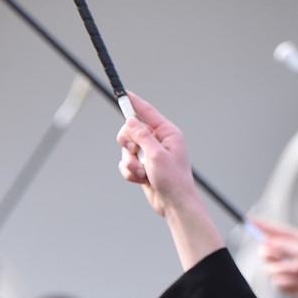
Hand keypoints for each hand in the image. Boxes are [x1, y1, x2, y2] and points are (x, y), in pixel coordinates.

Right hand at [117, 93, 225, 271]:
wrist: (174, 204)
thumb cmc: (172, 179)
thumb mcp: (156, 155)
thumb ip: (142, 136)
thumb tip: (130, 121)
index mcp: (167, 133)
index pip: (147, 112)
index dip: (134, 103)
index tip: (123, 93)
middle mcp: (158, 141)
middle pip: (130, 130)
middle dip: (128, 143)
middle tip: (133, 151)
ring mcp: (149, 154)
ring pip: (126, 150)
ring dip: (130, 163)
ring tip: (142, 173)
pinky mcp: (142, 166)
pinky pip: (126, 163)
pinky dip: (130, 172)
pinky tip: (141, 180)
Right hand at [252, 218, 297, 297]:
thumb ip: (281, 244)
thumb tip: (264, 241)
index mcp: (296, 241)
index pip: (274, 230)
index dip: (260, 225)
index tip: (248, 219)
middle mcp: (288, 253)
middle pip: (265, 249)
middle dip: (270, 253)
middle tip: (276, 256)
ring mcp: (285, 267)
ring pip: (268, 266)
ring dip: (284, 270)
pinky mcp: (283, 282)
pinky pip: (275, 280)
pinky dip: (287, 281)